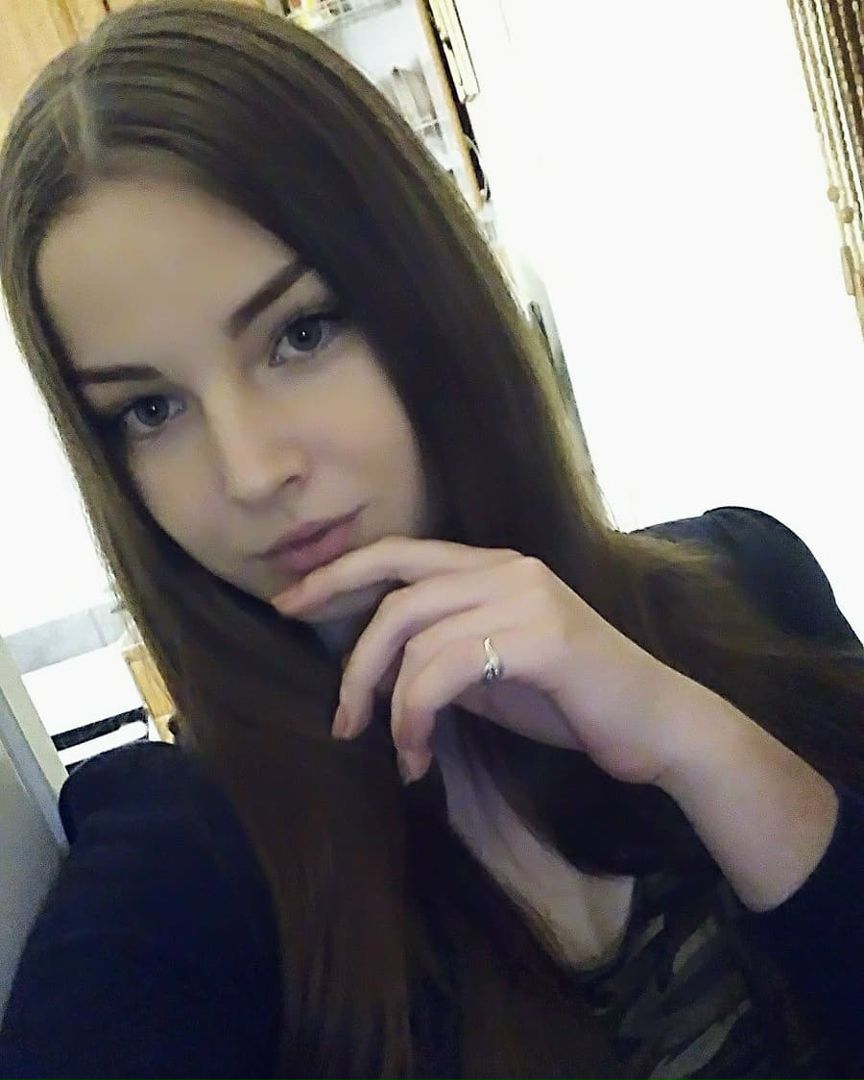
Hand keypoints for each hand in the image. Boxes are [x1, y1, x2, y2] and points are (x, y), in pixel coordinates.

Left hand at [272, 537, 694, 783]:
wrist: (659, 729)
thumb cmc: (573, 701)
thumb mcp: (492, 670)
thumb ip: (442, 652)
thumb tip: (380, 667)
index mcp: (494, 566)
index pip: (399, 554)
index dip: (338, 574)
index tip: (289, 604)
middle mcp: (506, 568)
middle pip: (395, 593)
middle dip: (351, 655)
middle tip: (338, 717)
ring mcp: (525, 597)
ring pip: (414, 637)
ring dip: (388, 705)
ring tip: (397, 752)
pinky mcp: (540, 637)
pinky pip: (443, 670)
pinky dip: (415, 716)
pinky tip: (421, 756)